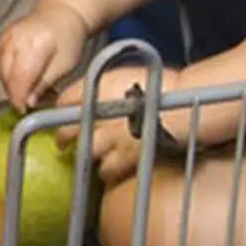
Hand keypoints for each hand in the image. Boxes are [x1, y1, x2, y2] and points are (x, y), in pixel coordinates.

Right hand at [0, 2, 89, 111]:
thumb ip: (45, 84)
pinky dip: (9, 76)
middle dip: (17, 94)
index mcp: (34, 45)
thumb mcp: (65, 65)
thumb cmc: (68, 37)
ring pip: (1, 73)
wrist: (60, 13)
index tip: (25, 111)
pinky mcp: (1, 41)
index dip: (20, 99)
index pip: (18, 79)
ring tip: (32, 90)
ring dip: (13, 86)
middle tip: (33, 103)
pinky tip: (24, 79)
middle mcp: (14, 40)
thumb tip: (29, 102)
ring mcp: (5, 39)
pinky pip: (0, 65)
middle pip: (7, 77)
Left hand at [55, 65, 181, 186]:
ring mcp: (110, 137)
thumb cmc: (163, 85)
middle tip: (65, 142)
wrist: (184, 104)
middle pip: (66, 130)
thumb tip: (90, 93)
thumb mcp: (124, 75)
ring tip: (94, 154)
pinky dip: (107, 170)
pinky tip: (111, 167)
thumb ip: (101, 85)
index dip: (61, 110)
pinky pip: (106, 170)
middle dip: (66, 137)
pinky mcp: (125, 157)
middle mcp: (97, 113)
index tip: (62, 116)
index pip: (64, 100)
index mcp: (96, 87)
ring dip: (87, 155)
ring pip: (84, 153)